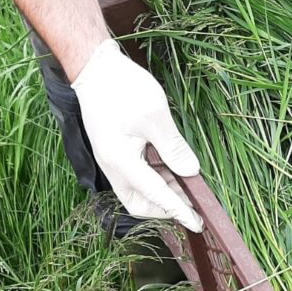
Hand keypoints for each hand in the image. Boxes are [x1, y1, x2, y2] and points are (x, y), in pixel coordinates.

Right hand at [71, 39, 203, 231]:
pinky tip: (173, 167)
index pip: (154, 196)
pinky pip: (136, 174)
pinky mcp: (115, 151)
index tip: (197, 222)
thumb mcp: (155, 117)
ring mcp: (112, 159)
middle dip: (166, 207)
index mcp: (121, 161)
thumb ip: (173, 148)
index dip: (178, 210)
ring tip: (188, 183)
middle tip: (192, 201)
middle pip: (140, 202)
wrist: (95, 68)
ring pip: (138, 190)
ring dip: (163, 190)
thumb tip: (191, 172)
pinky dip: (156, 176)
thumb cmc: (123, 88)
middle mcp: (113, 166)